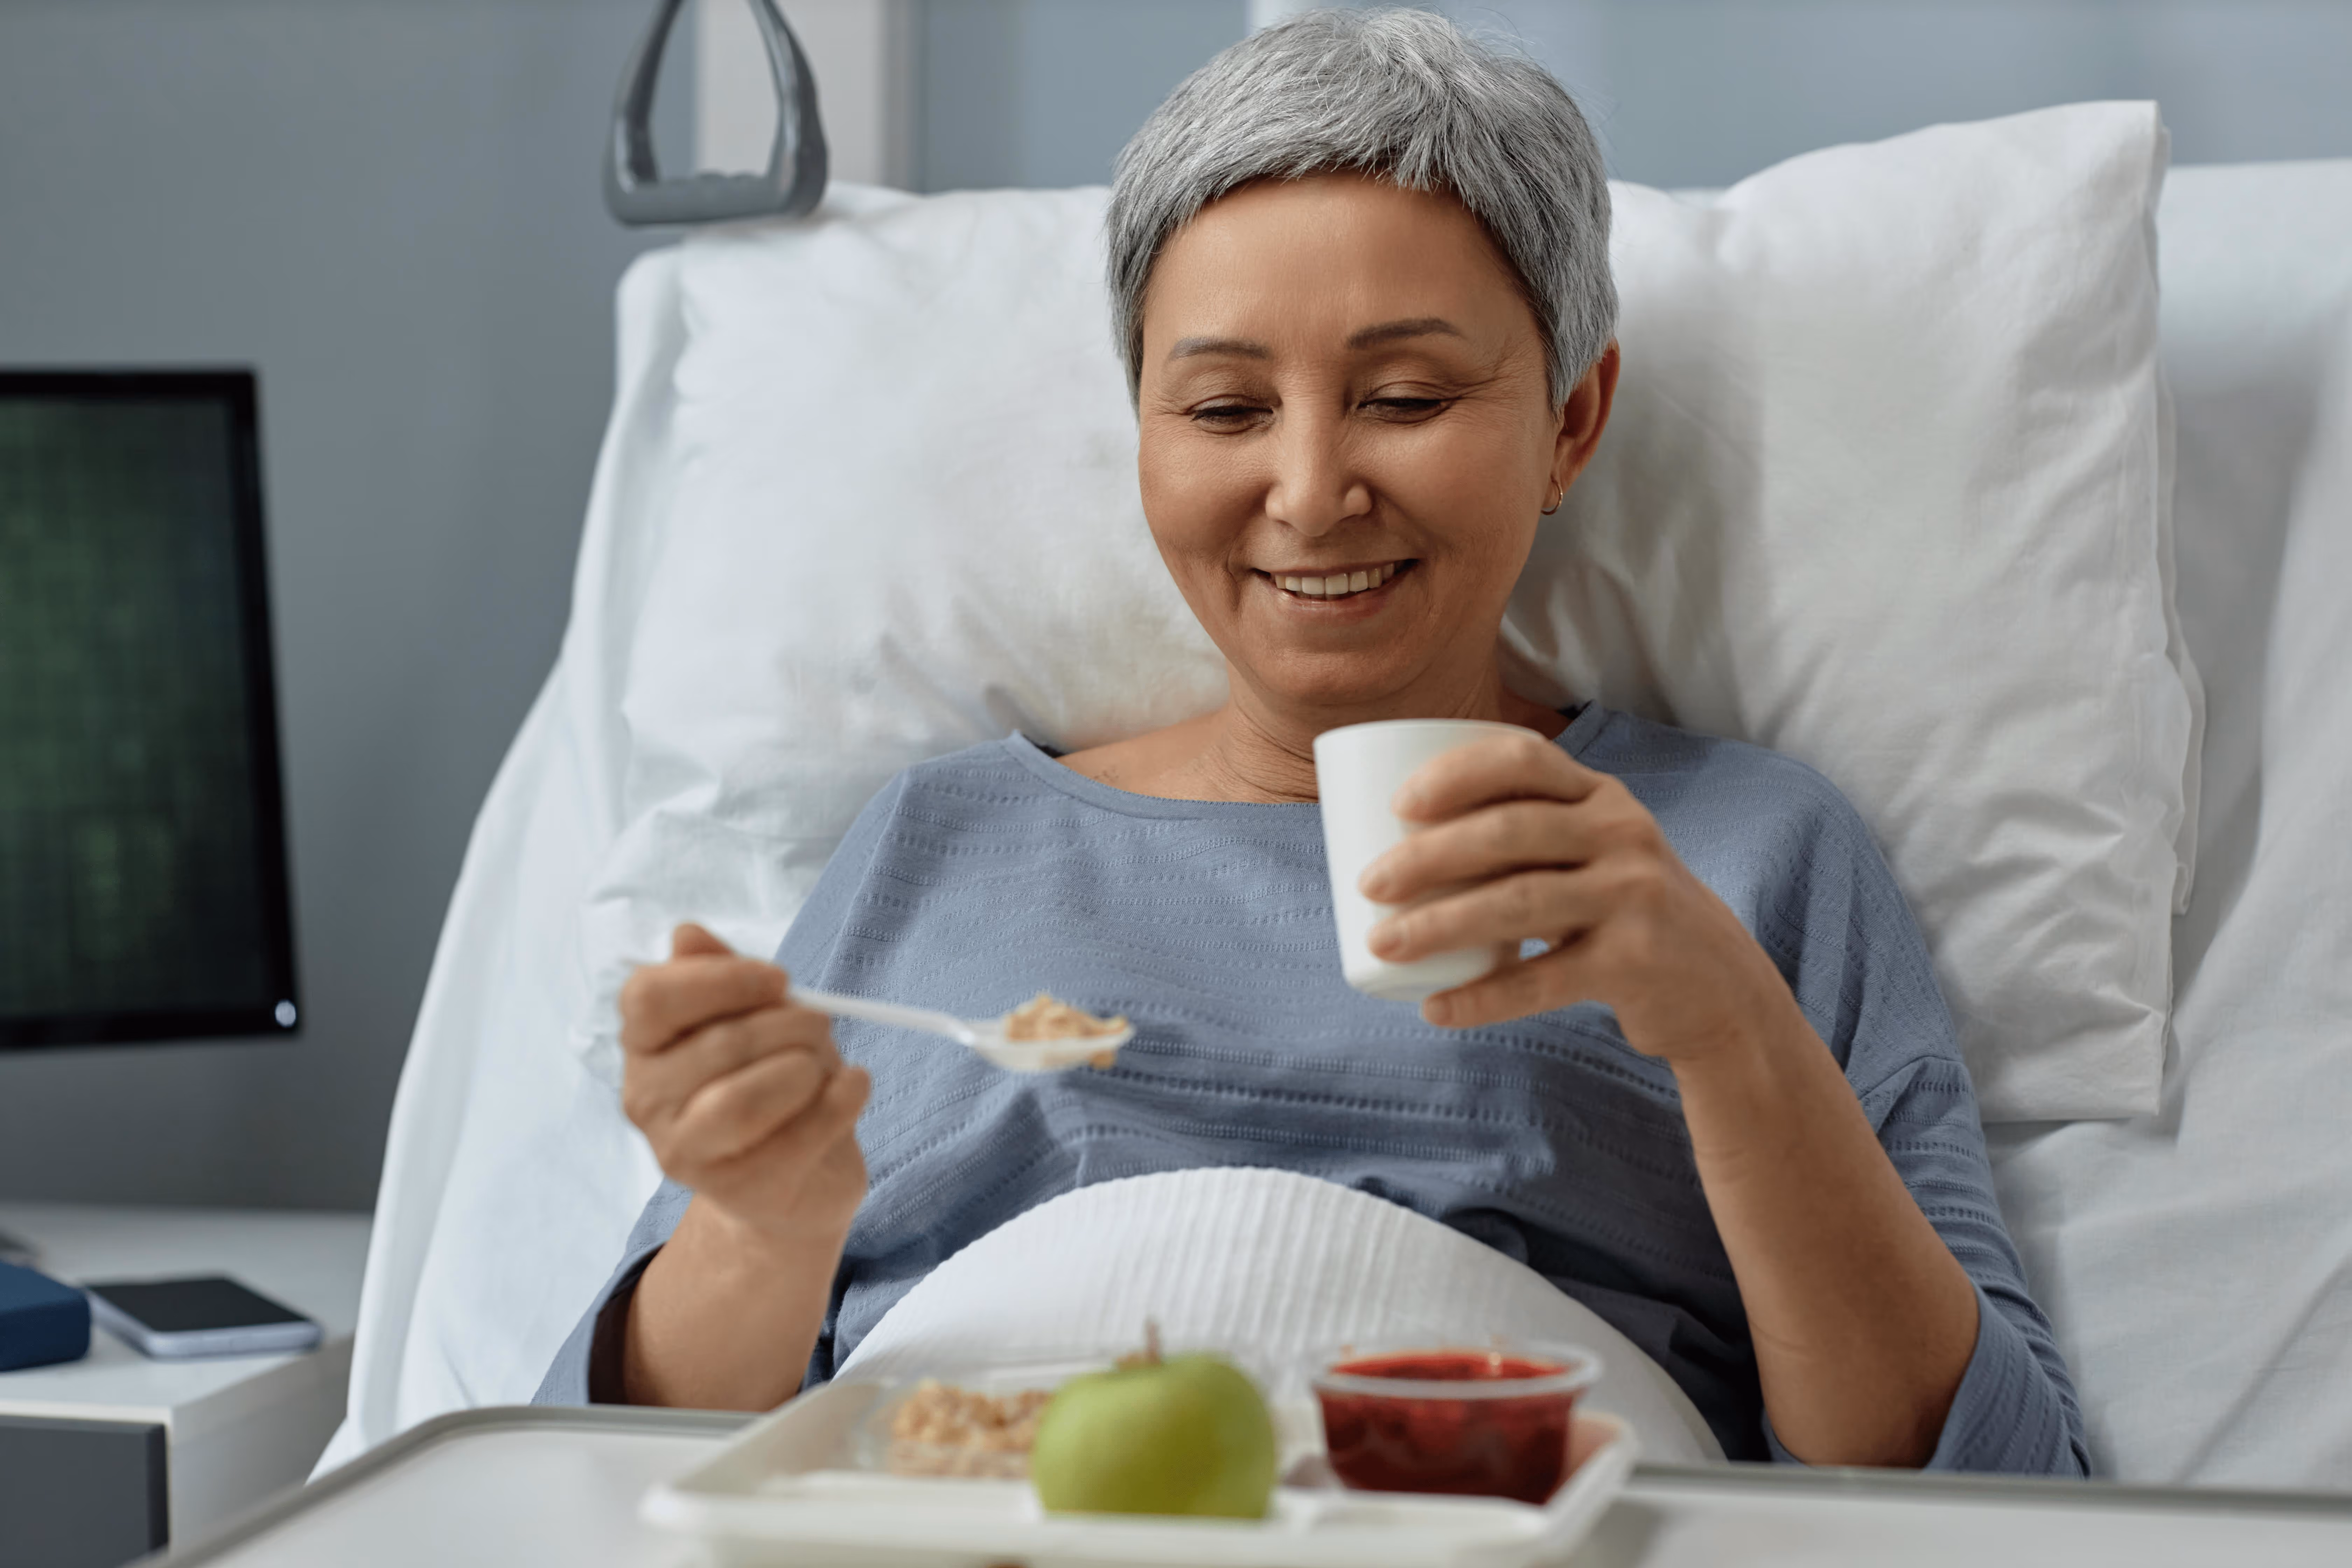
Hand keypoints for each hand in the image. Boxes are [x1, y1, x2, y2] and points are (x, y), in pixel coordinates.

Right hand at [617, 924, 870, 1250]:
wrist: (799, 1176)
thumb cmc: (771, 1080)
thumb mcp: (753, 1018)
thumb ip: (719, 975)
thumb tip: (686, 933)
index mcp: (643, 1046)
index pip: (649, 996)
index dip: (722, 978)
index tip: (779, 980)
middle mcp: (647, 1101)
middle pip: (718, 1043)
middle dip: (789, 1024)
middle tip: (819, 1024)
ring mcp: (686, 1154)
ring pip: (743, 1100)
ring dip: (805, 1067)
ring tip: (826, 1063)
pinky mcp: (741, 1191)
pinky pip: (799, 1137)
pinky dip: (842, 1100)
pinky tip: (854, 1086)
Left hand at [1359, 731, 1799, 1064]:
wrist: (1719, 984)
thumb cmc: (1623, 910)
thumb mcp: (1593, 853)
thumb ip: (1526, 837)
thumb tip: (1398, 843)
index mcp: (1602, 797)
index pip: (1525, 760)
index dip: (1458, 773)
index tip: (1399, 802)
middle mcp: (1623, 835)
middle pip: (1508, 832)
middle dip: (1428, 856)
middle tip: (1368, 883)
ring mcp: (1633, 896)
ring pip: (1518, 903)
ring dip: (1439, 924)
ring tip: (1381, 945)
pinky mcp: (1636, 961)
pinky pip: (1544, 980)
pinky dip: (1482, 997)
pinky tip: (1434, 1008)